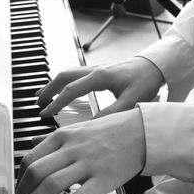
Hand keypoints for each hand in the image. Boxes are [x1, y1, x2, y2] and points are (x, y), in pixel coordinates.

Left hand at [15, 109, 145, 193]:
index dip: (17, 178)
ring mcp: (86, 165)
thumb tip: (33, 145)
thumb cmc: (113, 130)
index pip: (30, 158)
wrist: (143, 131)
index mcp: (63, 136)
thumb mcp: (79, 128)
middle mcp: (70, 149)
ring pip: (50, 185)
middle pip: (35, 172)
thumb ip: (56, 139)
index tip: (13, 192)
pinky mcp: (101, 180)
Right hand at [38, 55, 165, 118]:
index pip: (70, 90)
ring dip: (54, 84)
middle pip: (63, 76)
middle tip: (37, 103)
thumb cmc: (146, 81)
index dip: (56, 103)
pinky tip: (62, 90)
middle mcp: (95, 70)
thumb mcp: (130, 101)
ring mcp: (96, 68)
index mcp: (100, 77)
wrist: (156, 65)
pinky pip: (76, 74)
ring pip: (68, 73)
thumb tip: (90, 128)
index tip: (44, 114)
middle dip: (48, 89)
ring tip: (42, 95)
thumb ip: (110, 114)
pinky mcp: (100, 70)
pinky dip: (64, 82)